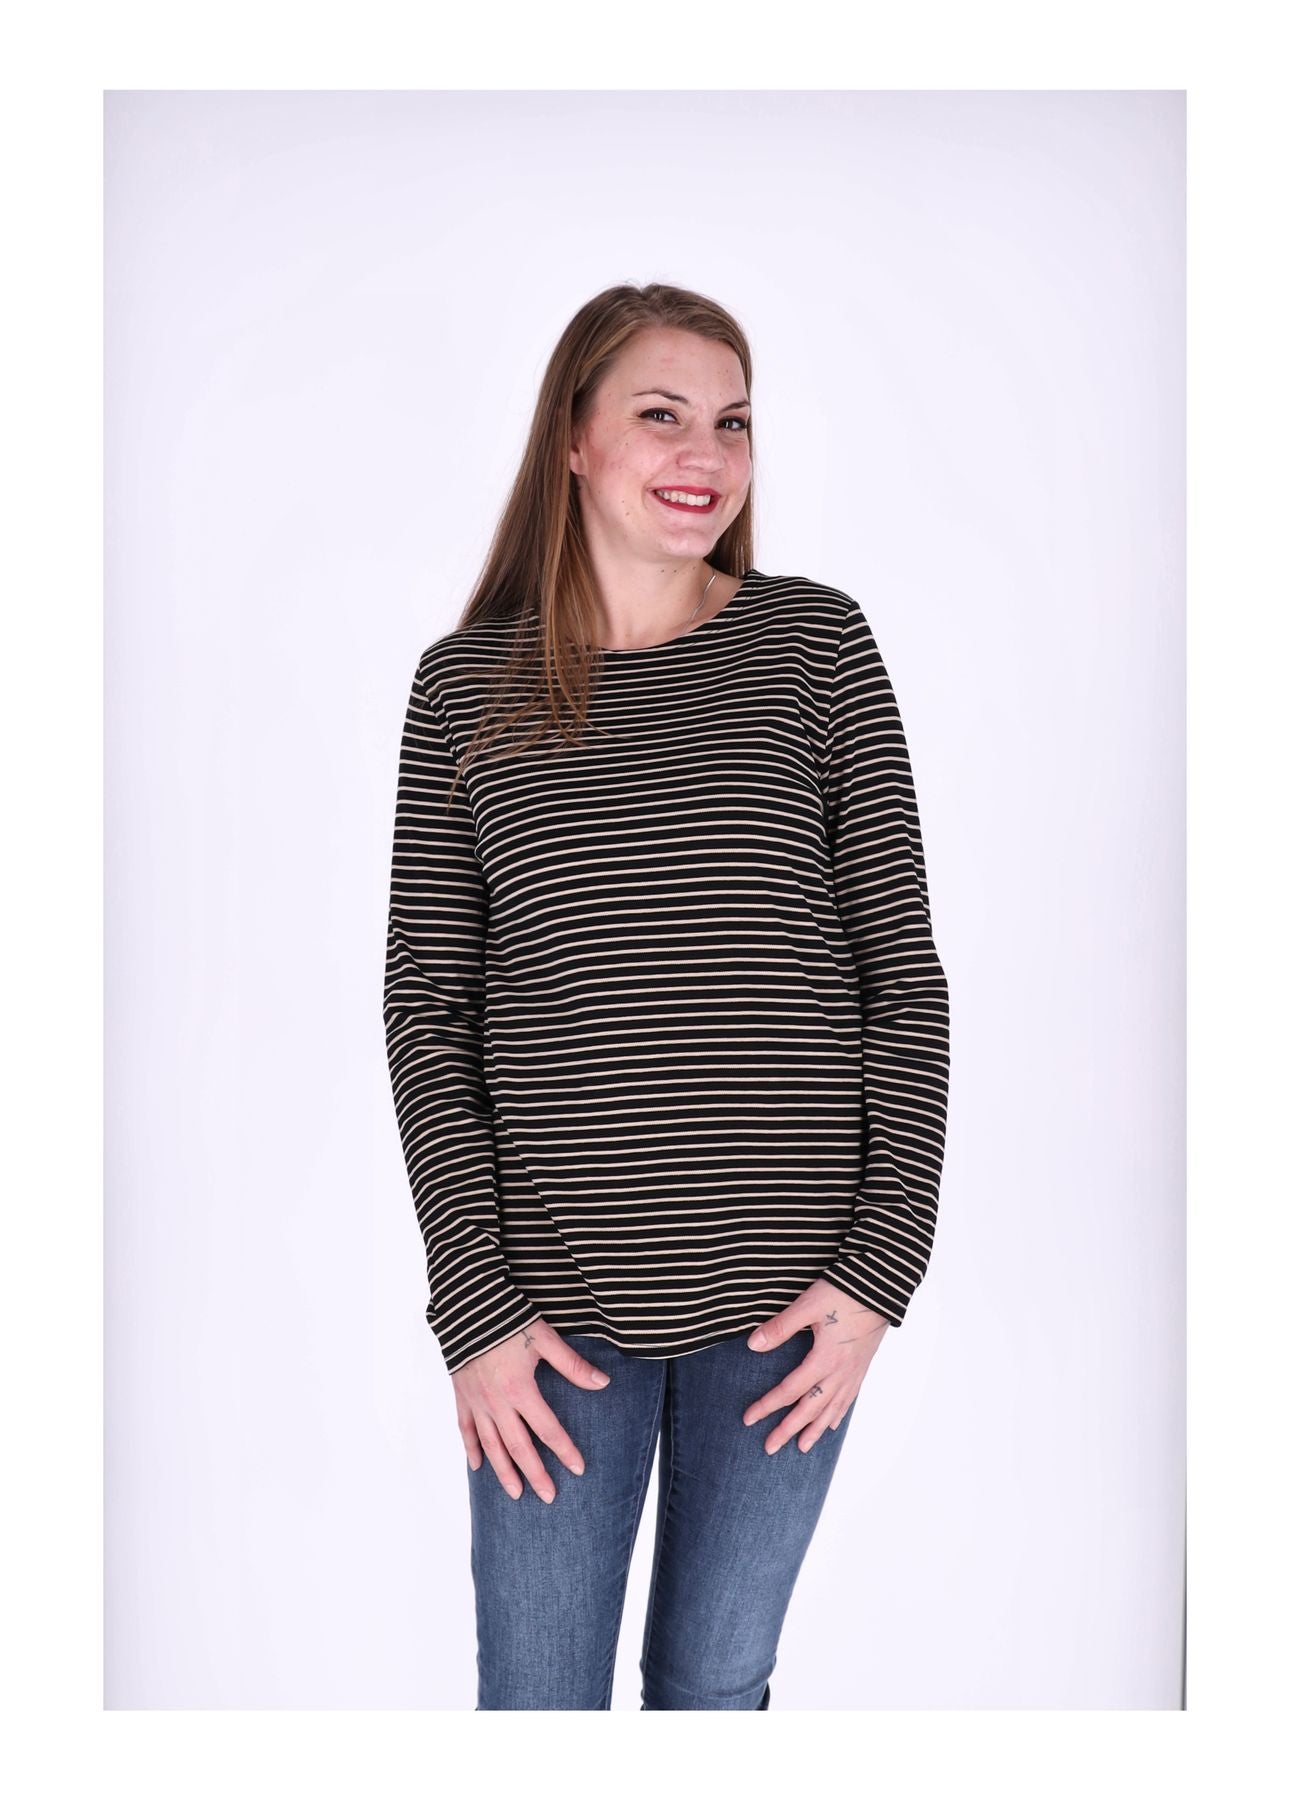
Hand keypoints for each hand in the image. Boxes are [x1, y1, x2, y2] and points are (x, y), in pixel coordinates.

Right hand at [452, 1317, 611, 1502]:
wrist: (467, 1306)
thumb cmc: (509, 1319)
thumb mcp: (545, 1339)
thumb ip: (572, 1365)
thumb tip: (603, 1383)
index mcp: (521, 1390)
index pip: (548, 1429)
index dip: (564, 1450)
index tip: (578, 1469)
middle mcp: (497, 1403)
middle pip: (519, 1447)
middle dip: (535, 1474)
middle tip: (548, 1496)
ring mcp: (477, 1402)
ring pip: (491, 1445)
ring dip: (504, 1471)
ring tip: (516, 1493)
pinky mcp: (462, 1396)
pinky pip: (465, 1429)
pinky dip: (471, 1449)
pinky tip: (478, 1466)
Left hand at [743, 1278, 889, 1452]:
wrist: (882, 1286)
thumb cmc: (844, 1292)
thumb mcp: (808, 1305)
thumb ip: (781, 1327)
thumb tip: (753, 1345)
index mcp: (824, 1359)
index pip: (789, 1390)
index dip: (767, 1406)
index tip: (748, 1419)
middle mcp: (840, 1372)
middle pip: (810, 1408)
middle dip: (788, 1429)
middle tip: (769, 1448)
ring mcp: (853, 1372)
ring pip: (831, 1409)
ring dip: (815, 1430)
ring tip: (802, 1447)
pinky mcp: (862, 1366)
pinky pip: (849, 1399)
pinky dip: (838, 1415)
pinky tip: (833, 1424)